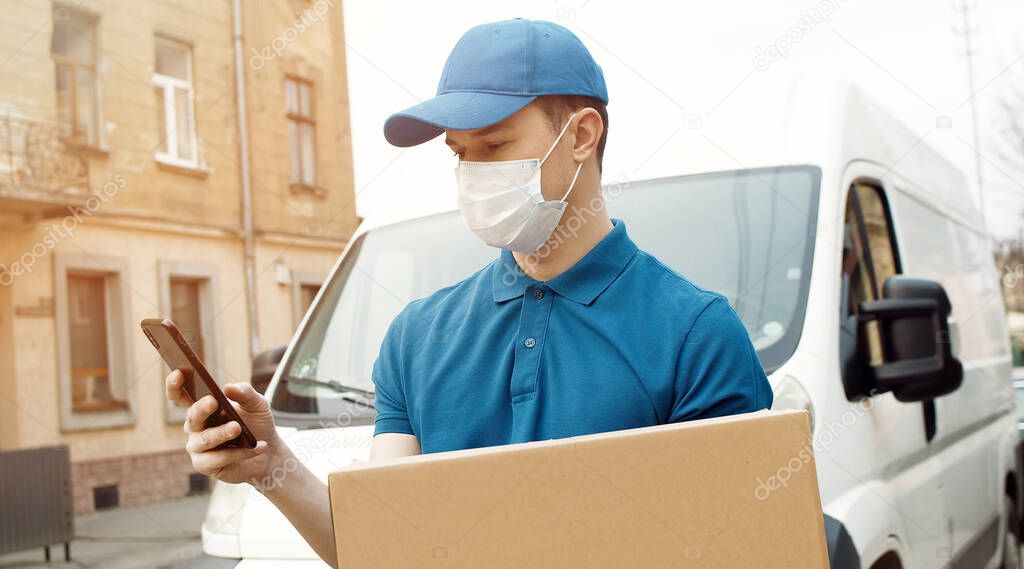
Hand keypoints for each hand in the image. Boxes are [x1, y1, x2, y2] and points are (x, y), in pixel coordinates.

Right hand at [166, 370, 283, 487]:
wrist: (269, 453)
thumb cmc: (257, 425)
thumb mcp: (257, 404)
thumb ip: (245, 392)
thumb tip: (228, 387)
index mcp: (203, 408)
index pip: (181, 396)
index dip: (175, 385)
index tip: (178, 372)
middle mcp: (195, 427)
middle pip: (192, 416)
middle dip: (202, 408)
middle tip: (214, 401)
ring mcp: (198, 447)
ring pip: (205, 439)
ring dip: (222, 433)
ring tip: (238, 428)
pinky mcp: (205, 465)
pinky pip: (218, 458)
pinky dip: (240, 452)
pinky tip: (257, 447)